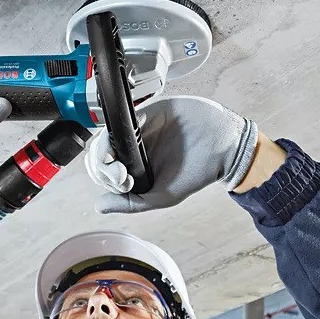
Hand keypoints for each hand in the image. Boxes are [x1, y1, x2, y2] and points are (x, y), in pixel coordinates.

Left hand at [84, 95, 258, 213]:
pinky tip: (128, 145)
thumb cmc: (196, 172)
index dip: (106, 178)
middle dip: (102, 169)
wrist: (221, 145)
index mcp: (134, 168)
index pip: (104, 172)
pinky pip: (121, 119)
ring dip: (103, 153)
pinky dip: (117, 131)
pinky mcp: (145, 112)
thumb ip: (131, 202)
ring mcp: (137, 130)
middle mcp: (131, 149)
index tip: (124, 183)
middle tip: (122, 177)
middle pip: (99, 155)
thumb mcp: (163, 196)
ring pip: (104, 137)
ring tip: (123, 168)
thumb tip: (100, 206)